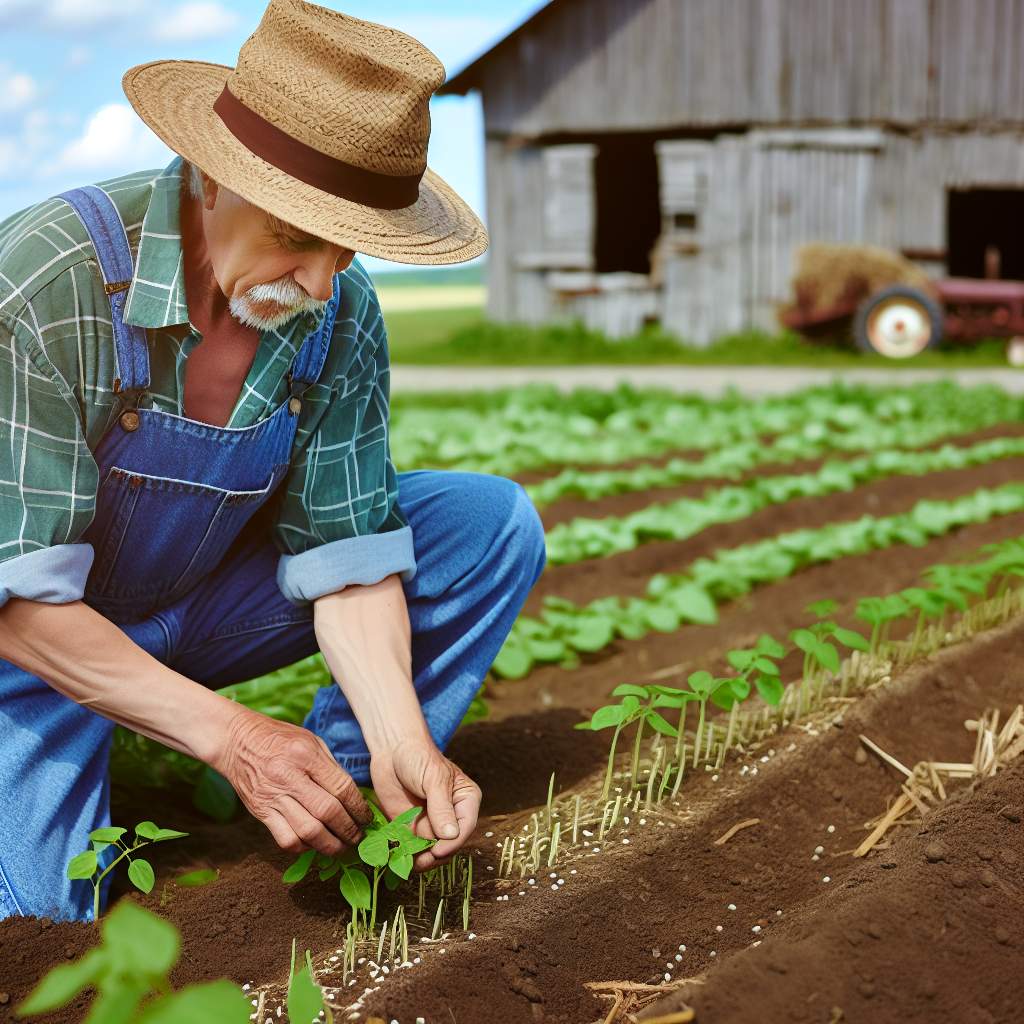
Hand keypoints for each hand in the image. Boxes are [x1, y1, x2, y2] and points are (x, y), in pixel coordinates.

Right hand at [213, 706, 372, 856]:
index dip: (359, 808)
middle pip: (328, 812)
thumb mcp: (311, 741)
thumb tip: (354, 796)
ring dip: (330, 845)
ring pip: (308, 832)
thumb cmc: (279, 739)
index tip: (367, 818)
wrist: (237, 741)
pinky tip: (313, 843)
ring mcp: (273, 797)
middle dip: (349, 829)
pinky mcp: (260, 813)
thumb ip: (331, 767)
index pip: (341, 788)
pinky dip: (304, 847)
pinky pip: (286, 840)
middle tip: (359, 836)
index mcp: (306, 755)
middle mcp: (289, 777)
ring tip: (341, 846)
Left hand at [369, 738, 481, 871]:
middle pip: (449, 845)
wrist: (391, 750)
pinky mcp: (411, 828)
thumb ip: (442, 807)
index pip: (466, 827)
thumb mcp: (434, 779)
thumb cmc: (418, 756)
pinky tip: (395, 854)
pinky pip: (411, 848)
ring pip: (430, 851)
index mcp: (465, 800)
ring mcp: (431, 824)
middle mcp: (451, 816)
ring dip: (419, 859)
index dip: (453, 843)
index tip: (437, 850)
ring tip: (406, 859)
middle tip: (419, 860)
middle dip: (435, 855)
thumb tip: (451, 835)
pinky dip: (404, 854)